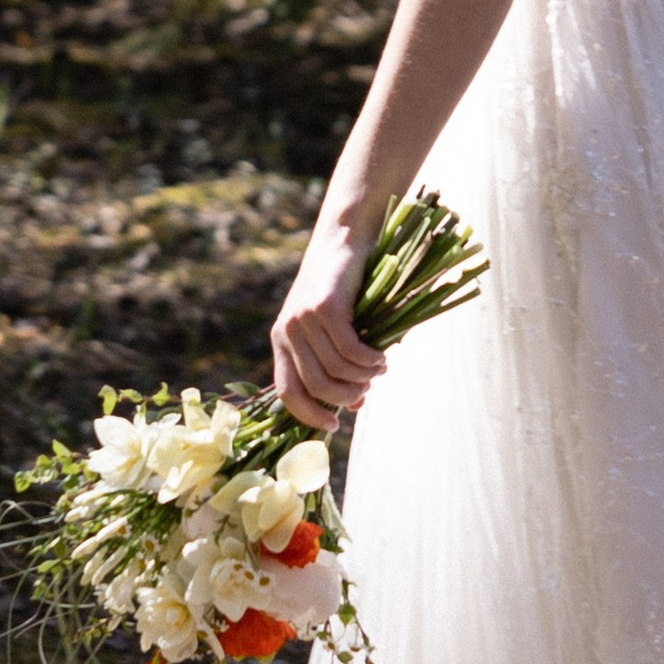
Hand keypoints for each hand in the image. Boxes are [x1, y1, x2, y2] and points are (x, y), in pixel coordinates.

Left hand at [270, 210, 384, 422]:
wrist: (344, 237)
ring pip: (336, 371)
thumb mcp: (335, 330)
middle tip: (368, 389)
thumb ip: (339, 365)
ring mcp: (303, 319)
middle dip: (347, 397)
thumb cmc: (345, 287)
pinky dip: (369, 361)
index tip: (334, 426)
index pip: (287, 392)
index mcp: (282, 340)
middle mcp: (287, 331)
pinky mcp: (324, 307)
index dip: (310, 415)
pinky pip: (349, 350)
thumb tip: (356, 406)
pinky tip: (381, 357)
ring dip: (364, 378)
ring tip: (380, 368)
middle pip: (316, 387)